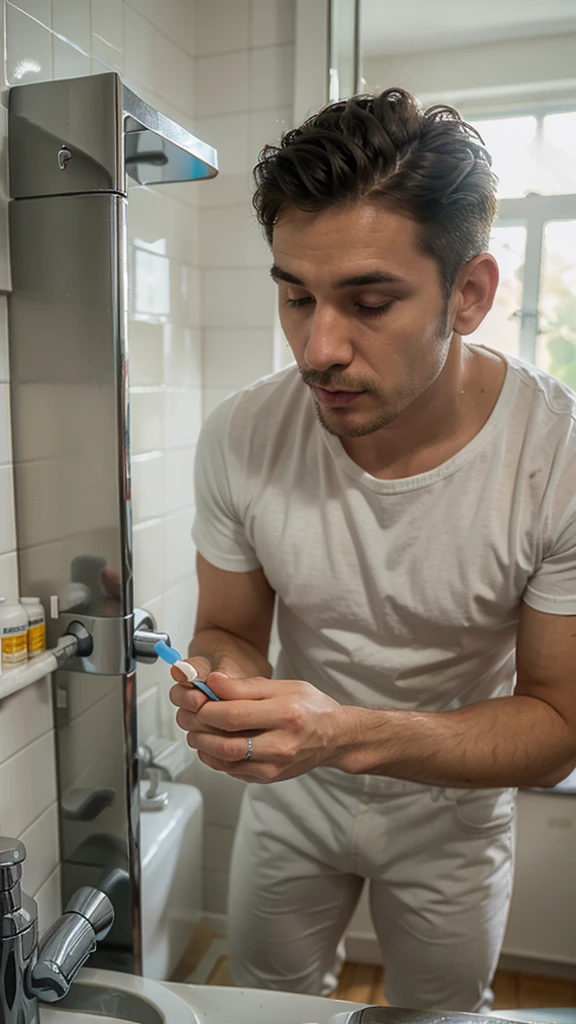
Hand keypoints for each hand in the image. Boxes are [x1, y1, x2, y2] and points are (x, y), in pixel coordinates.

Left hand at [170, 673, 356, 782]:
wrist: (335, 737)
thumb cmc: (312, 708)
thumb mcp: (284, 686)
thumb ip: (246, 686)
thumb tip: (213, 682)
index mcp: (286, 715)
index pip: (234, 715)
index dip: (207, 708)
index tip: (199, 698)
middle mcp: (281, 744)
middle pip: (225, 742)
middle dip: (199, 728)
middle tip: (192, 715)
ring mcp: (274, 766)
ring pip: (224, 761)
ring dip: (202, 745)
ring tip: (198, 729)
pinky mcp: (268, 777)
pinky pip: (231, 771)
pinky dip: (214, 758)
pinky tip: (212, 744)